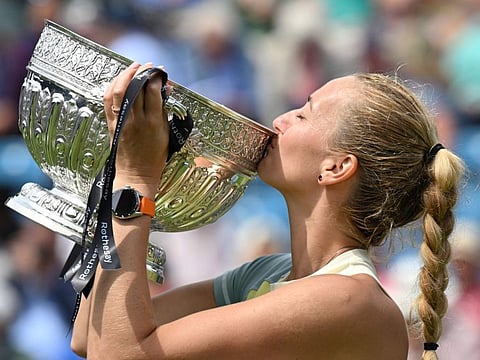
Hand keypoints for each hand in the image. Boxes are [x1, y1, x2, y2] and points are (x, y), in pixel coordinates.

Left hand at [103, 63, 169, 189]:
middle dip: (143, 72)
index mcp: (154, 122)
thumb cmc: (154, 158)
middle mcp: (137, 119)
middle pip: (136, 87)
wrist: (136, 175)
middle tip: (149, 66)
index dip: (156, 77)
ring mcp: (122, 121)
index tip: (161, 72)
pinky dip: (113, 86)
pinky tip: (120, 80)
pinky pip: (108, 99)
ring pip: (120, 89)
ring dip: (126, 74)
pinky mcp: (112, 124)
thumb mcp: (166, 134)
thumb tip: (165, 91)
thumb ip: (164, 111)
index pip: (153, 91)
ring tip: (134, 67)